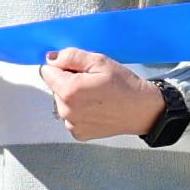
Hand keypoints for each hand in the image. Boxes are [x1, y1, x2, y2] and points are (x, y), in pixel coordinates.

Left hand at [40, 51, 168, 138]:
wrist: (142, 110)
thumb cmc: (125, 87)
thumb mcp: (100, 61)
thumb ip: (71, 56)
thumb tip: (51, 58)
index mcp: (69, 91)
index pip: (46, 71)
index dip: (62, 66)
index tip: (78, 69)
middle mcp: (66, 111)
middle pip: (54, 87)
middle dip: (68, 81)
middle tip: (92, 81)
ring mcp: (72, 124)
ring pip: (62, 102)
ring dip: (74, 97)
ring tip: (96, 95)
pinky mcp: (78, 133)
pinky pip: (70, 116)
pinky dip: (80, 111)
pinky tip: (96, 107)